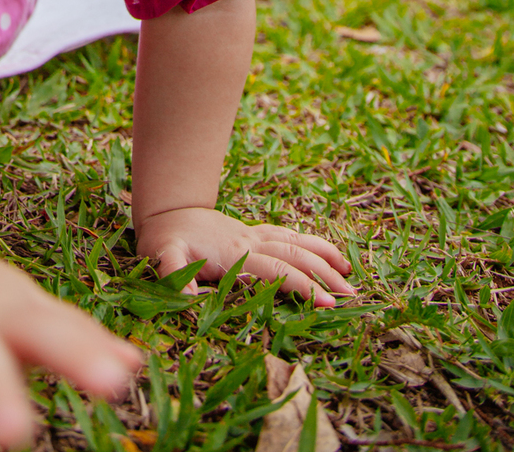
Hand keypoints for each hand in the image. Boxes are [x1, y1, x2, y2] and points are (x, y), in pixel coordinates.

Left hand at [134, 207, 354, 307]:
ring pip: (296, 243)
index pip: (276, 271)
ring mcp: (254, 235)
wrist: (166, 209)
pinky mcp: (254, 233)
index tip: (327, 304)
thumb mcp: (162, 255)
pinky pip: (289, 236)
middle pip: (294, 256)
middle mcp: (250, 242)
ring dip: (324, 258)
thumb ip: (173, 273)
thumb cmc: (164, 238)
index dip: (302, 287)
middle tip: (350, 297)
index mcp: (235, 253)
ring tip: (350, 276)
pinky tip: (330, 255)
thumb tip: (188, 295)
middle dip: (323, 276)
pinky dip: (312, 244)